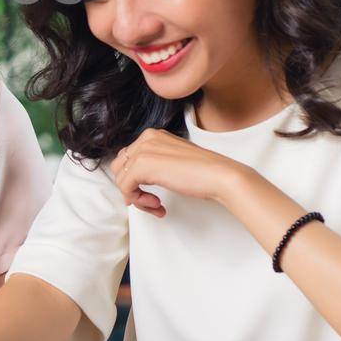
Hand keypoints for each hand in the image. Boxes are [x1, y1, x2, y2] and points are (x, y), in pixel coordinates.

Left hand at [110, 128, 243, 217]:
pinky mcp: (142, 165)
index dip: (135, 180)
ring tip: (157, 205)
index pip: (128, 159)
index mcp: (153, 135)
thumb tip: (132, 182)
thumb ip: (154, 165)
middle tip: (153, 203)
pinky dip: (138, 201)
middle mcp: (146, 138)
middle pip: (120, 168)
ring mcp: (143, 150)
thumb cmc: (203, 174)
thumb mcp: (173, 163)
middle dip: (133, 189)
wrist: (220, 176)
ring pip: (120, 179)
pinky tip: (158, 205)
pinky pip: (125, 187)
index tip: (151, 195)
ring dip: (137, 198)